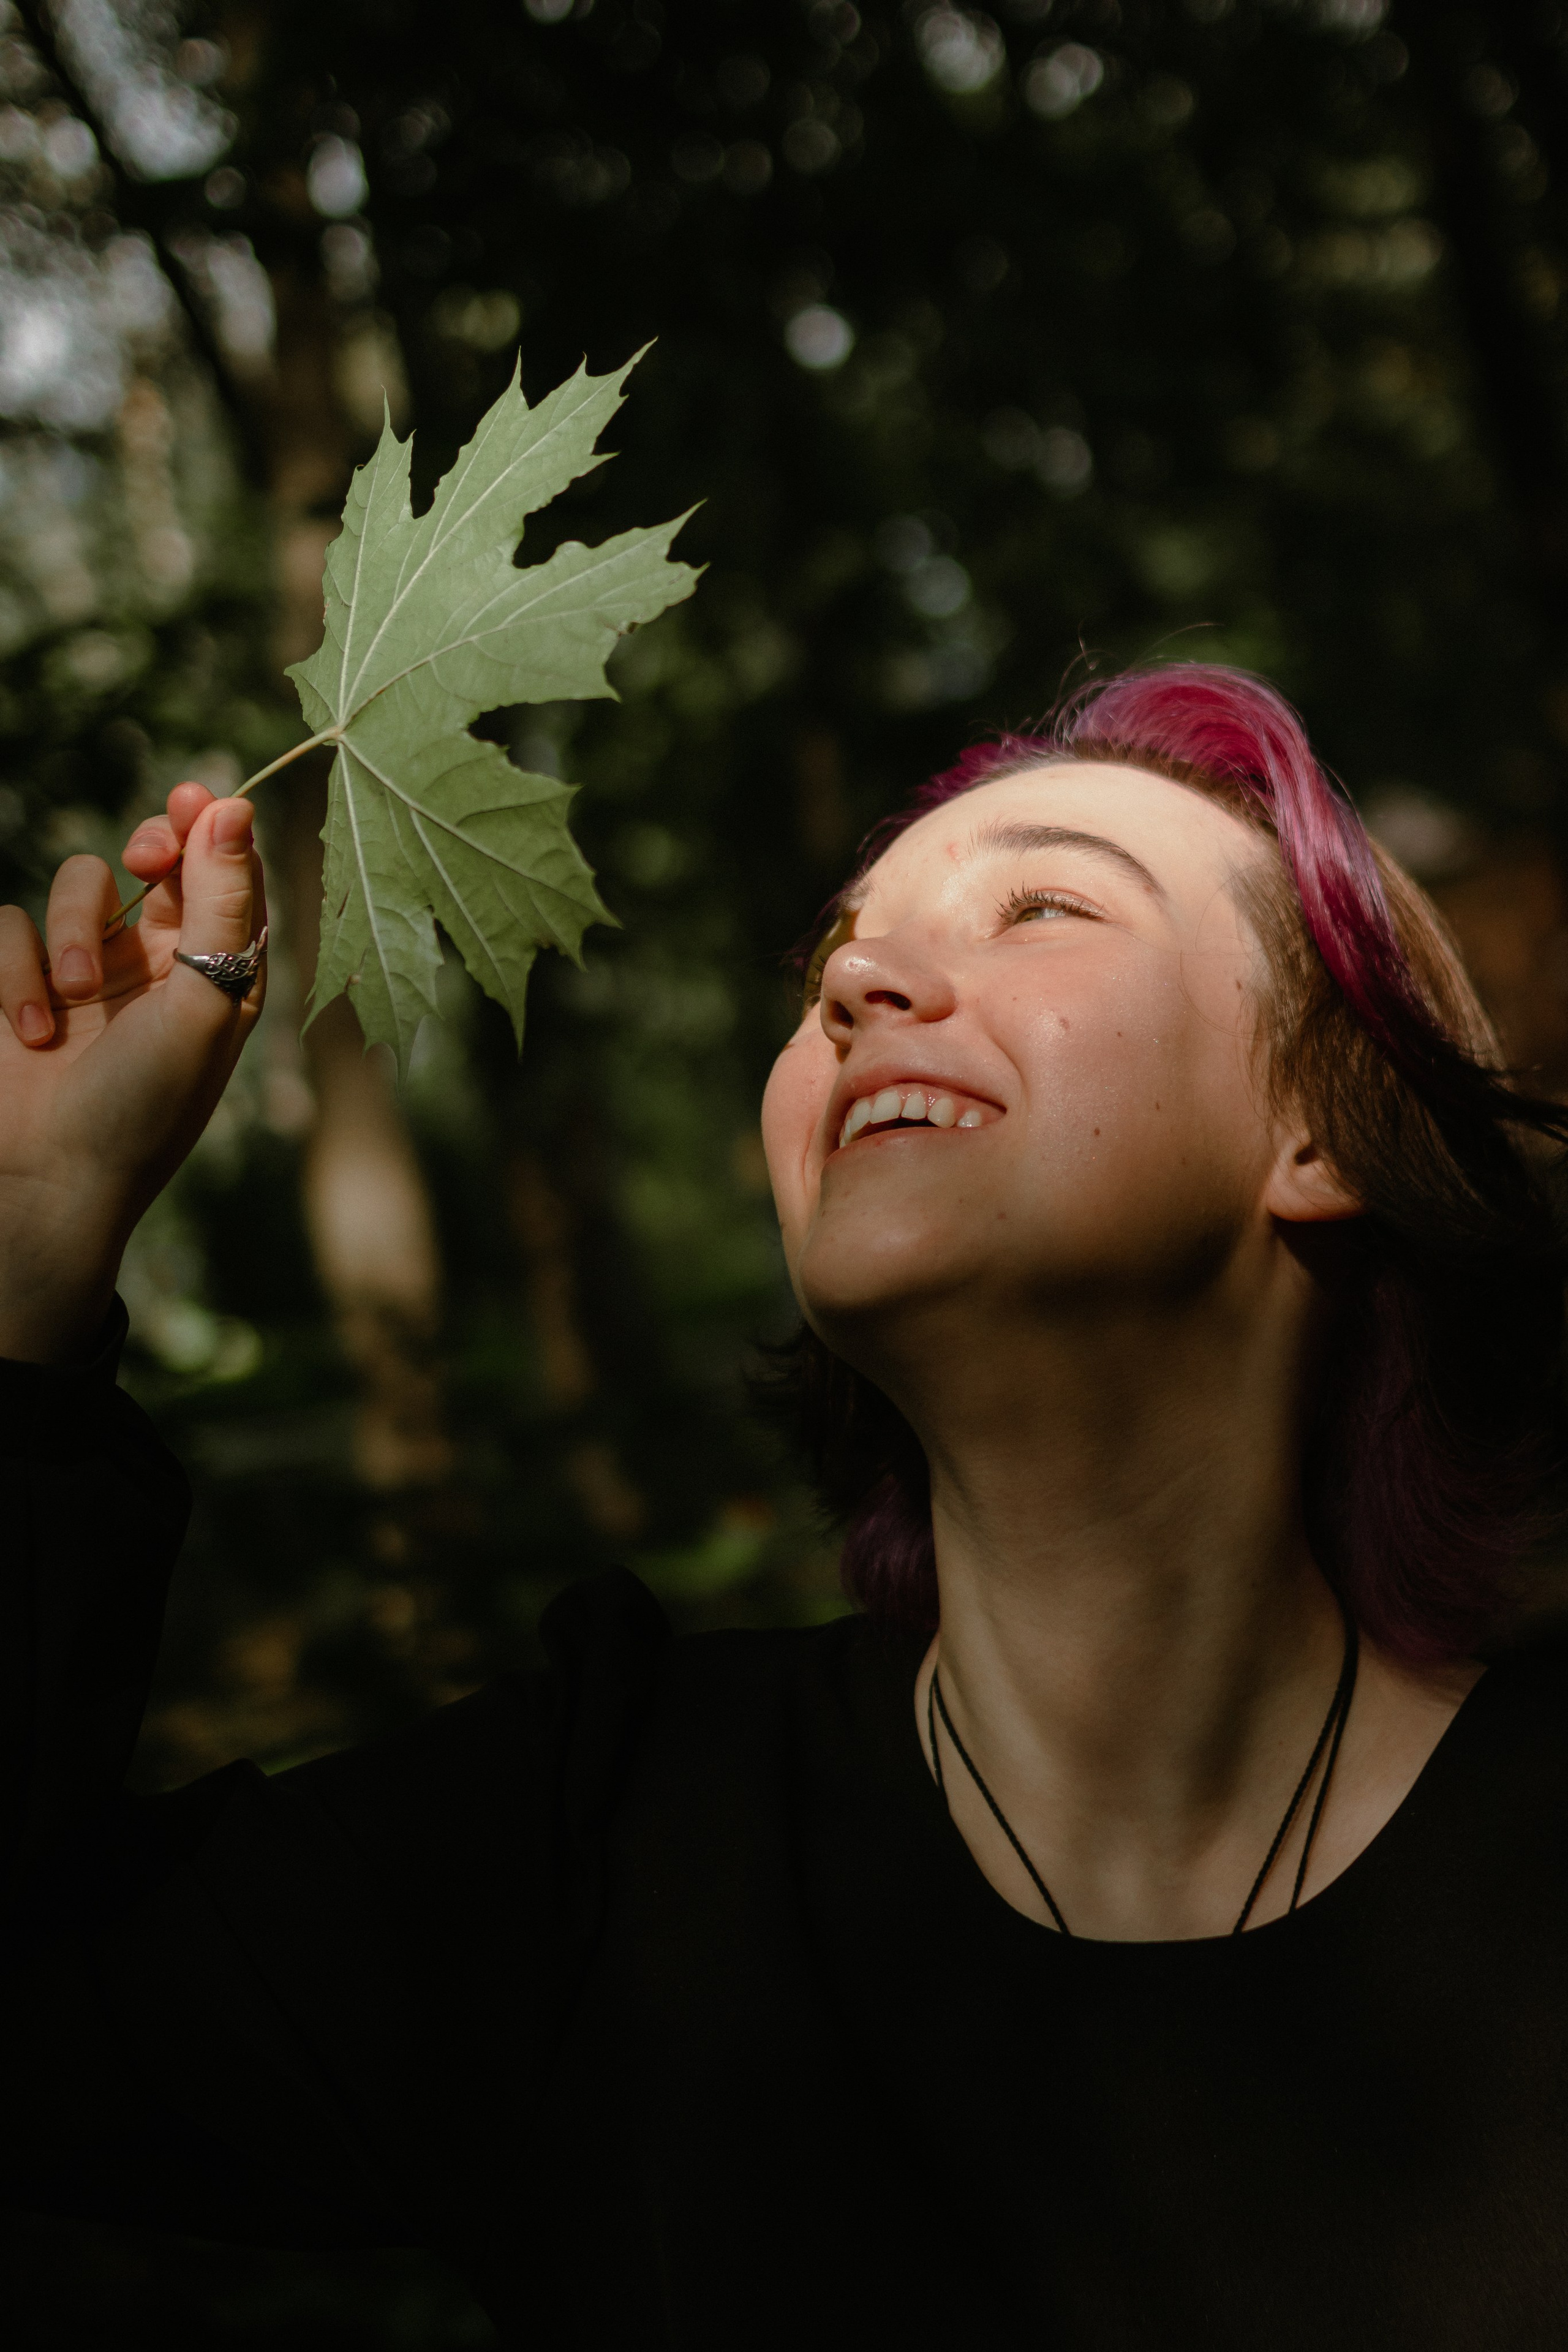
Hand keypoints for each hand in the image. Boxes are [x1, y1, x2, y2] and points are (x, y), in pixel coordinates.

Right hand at [0, 785, 267, 1362]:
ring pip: (79, 884)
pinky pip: (13, 927)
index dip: (215, 827)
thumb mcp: (201, 1004)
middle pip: (158, 858)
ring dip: (71, 929)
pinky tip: (32, 1033)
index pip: (229, 874)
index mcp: (222, 972)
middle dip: (150, 846)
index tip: (197, 797)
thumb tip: (234, 806)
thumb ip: (219, 905)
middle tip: (145, 859)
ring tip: (73, 1001)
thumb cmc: (144, 1107)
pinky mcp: (25, 984)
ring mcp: (90, 971)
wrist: (50, 1181)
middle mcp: (161, 963)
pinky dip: (16, 973)